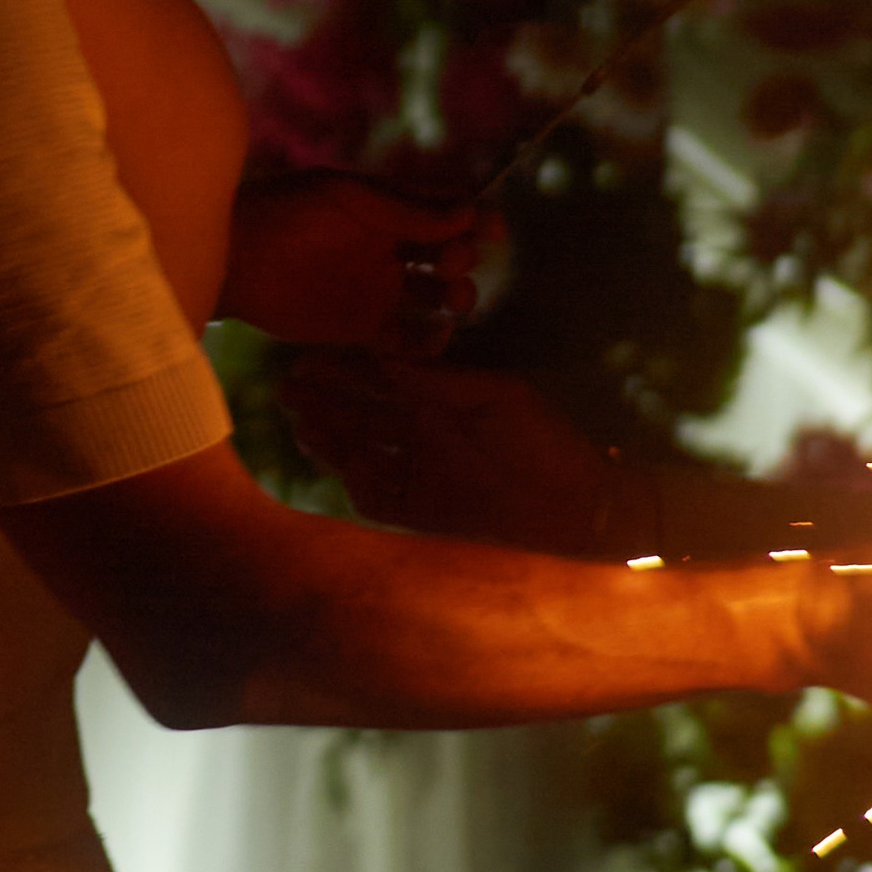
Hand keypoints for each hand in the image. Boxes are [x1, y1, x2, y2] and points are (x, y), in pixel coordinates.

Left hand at [230, 172, 485, 350]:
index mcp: (389, 209)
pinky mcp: (360, 328)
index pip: (449, 212)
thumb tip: (469, 209)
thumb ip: (405, 209)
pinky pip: (408, 339)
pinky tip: (432, 335)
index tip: (491, 230)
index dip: (477, 220)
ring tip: (450, 300)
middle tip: (447, 263)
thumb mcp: (347, 199)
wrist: (232, 259)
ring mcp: (377, 289)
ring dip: (457, 299)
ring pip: (438, 298)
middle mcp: (390, 249)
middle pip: (452, 256)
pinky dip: (428, 342)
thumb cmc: (285, 212)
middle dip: (463, 259)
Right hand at [279, 353, 626, 549]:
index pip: (379, 378)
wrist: (582, 510)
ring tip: (301, 424)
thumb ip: (441, 381)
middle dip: (322, 401)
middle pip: (358, 415)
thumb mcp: (498, 398)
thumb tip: (385, 359)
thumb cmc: (547, 443)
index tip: (309, 358)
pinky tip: (339, 470)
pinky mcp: (422, 513)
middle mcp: (421, 434)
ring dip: (329, 440)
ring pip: (359, 454)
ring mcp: (420, 473)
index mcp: (439, 400)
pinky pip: (376, 499)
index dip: (343, 369)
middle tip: (288, 390)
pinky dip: (355, 484)